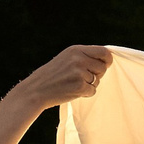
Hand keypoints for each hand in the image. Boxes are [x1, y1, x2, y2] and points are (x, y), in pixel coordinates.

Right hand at [0, 45, 114, 143]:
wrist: (36, 90)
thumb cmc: (53, 75)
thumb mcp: (67, 59)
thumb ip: (84, 57)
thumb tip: (107, 59)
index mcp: (76, 50)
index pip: (104, 52)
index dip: (107, 60)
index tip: (104, 65)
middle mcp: (79, 59)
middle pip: (103, 67)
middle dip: (97, 74)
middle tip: (82, 78)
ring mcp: (79, 72)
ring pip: (98, 80)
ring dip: (90, 85)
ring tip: (73, 83)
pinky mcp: (79, 86)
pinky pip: (93, 91)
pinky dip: (85, 94)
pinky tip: (72, 91)